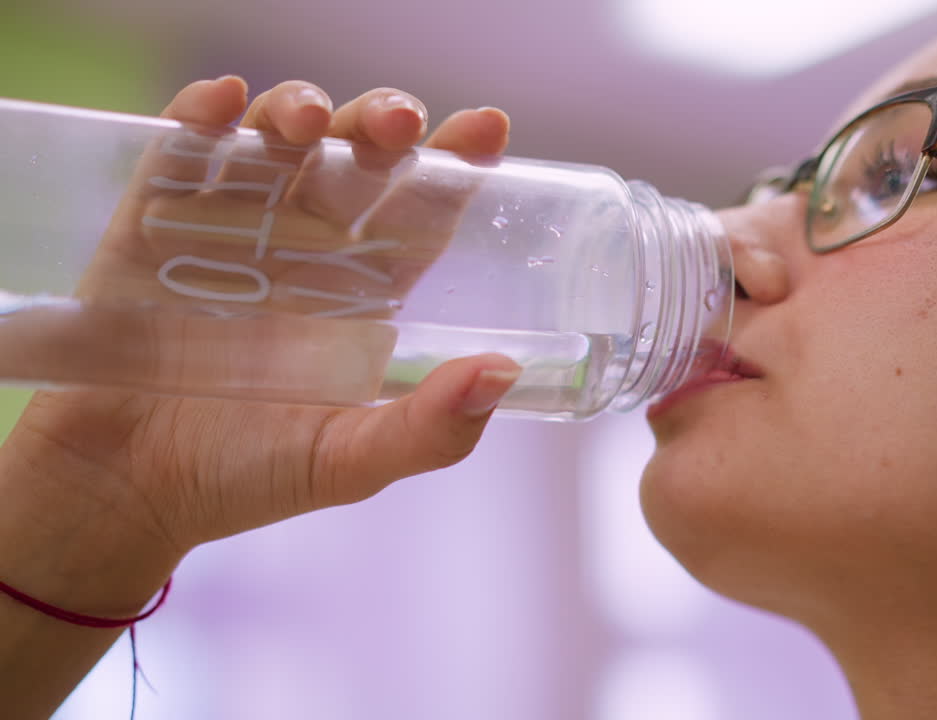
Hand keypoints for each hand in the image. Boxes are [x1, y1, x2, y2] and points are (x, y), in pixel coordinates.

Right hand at [0, 77, 520, 569]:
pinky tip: (224, 101)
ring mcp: (229, 232)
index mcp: (362, 295)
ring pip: (277, 142)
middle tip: (399, 122)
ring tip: (309, 120)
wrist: (124, 494)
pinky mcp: (152, 228)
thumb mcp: (349, 462)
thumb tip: (504, 373)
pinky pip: (180, 156)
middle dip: (382, 125)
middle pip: (356, 161)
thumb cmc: (245, 479)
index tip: (487, 128)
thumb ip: (430, 430)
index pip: (420, 214)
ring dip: (298, 110)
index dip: (455, 168)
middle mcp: (304, 251)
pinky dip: (199, 118)